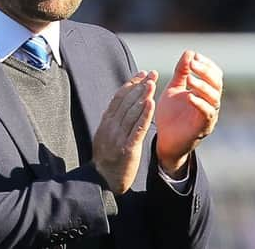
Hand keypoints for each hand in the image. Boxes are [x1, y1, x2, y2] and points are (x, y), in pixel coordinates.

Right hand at [93, 70, 157, 193]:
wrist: (102, 180)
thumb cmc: (106, 158)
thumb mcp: (104, 135)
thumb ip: (110, 121)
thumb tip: (117, 104)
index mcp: (106, 122)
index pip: (118, 98)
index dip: (130, 84)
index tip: (141, 74)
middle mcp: (111, 127)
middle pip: (126, 101)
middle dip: (140, 85)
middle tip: (151, 74)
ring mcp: (118, 137)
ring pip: (132, 112)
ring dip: (143, 96)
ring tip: (152, 84)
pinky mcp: (128, 148)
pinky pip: (137, 128)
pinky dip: (144, 115)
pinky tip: (151, 104)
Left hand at [155, 50, 222, 174]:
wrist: (164, 140)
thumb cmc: (170, 114)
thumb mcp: (173, 89)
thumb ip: (181, 72)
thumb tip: (189, 52)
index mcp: (205, 92)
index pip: (214, 74)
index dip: (206, 64)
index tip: (194, 56)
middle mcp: (210, 102)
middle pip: (216, 83)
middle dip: (205, 72)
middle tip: (192, 63)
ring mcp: (209, 115)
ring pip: (214, 98)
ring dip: (202, 86)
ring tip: (189, 78)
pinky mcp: (203, 127)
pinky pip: (206, 114)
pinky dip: (199, 103)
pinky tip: (189, 96)